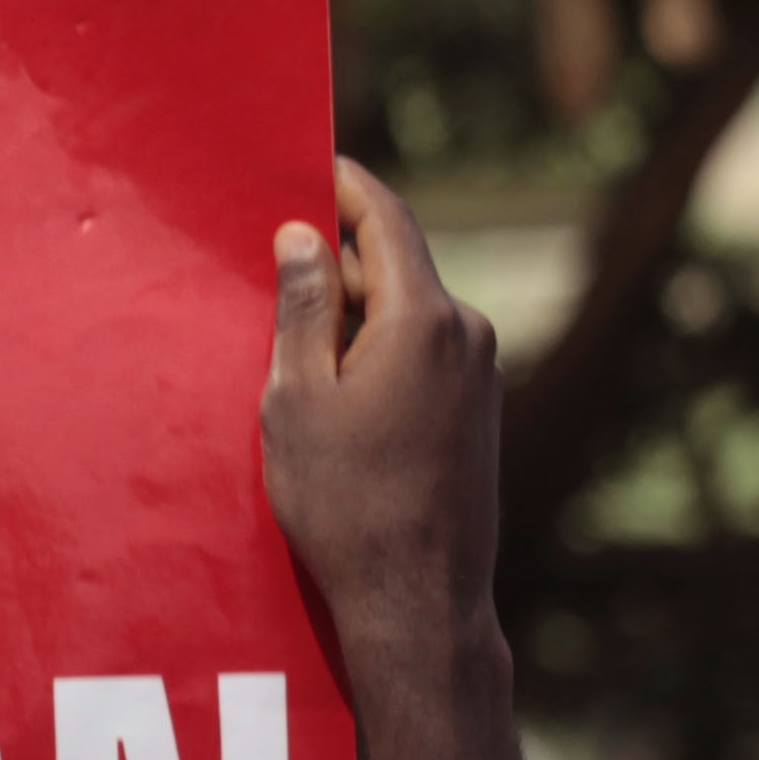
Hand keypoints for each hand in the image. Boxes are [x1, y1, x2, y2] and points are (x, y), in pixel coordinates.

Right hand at [259, 158, 501, 658]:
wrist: (417, 593)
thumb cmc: (344, 503)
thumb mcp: (297, 403)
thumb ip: (302, 312)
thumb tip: (305, 238)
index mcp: (423, 319)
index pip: (388, 222)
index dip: (350, 188)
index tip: (318, 166)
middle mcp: (467, 333)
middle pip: (397, 268)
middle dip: (340, 259)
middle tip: (277, 261)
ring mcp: (480, 372)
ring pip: (409, 315)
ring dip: (355, 315)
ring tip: (292, 342)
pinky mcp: (477, 410)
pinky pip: (423, 355)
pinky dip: (377, 352)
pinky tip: (332, 391)